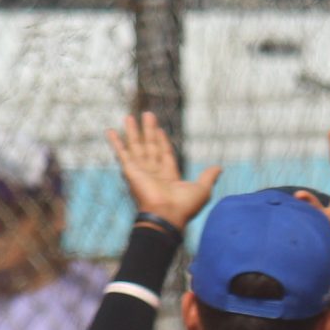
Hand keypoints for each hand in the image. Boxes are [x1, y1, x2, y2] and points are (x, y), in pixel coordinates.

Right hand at [108, 113, 219, 232]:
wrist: (167, 215)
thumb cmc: (184, 207)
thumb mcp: (202, 189)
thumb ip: (208, 177)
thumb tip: (219, 168)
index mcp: (169, 177)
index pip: (164, 154)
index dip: (162, 142)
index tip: (160, 130)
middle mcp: (153, 173)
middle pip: (150, 147)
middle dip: (148, 131)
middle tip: (147, 115)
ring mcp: (141, 172)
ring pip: (136, 146)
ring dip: (133, 132)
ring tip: (130, 116)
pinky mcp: (130, 171)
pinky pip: (122, 154)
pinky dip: (115, 142)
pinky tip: (110, 130)